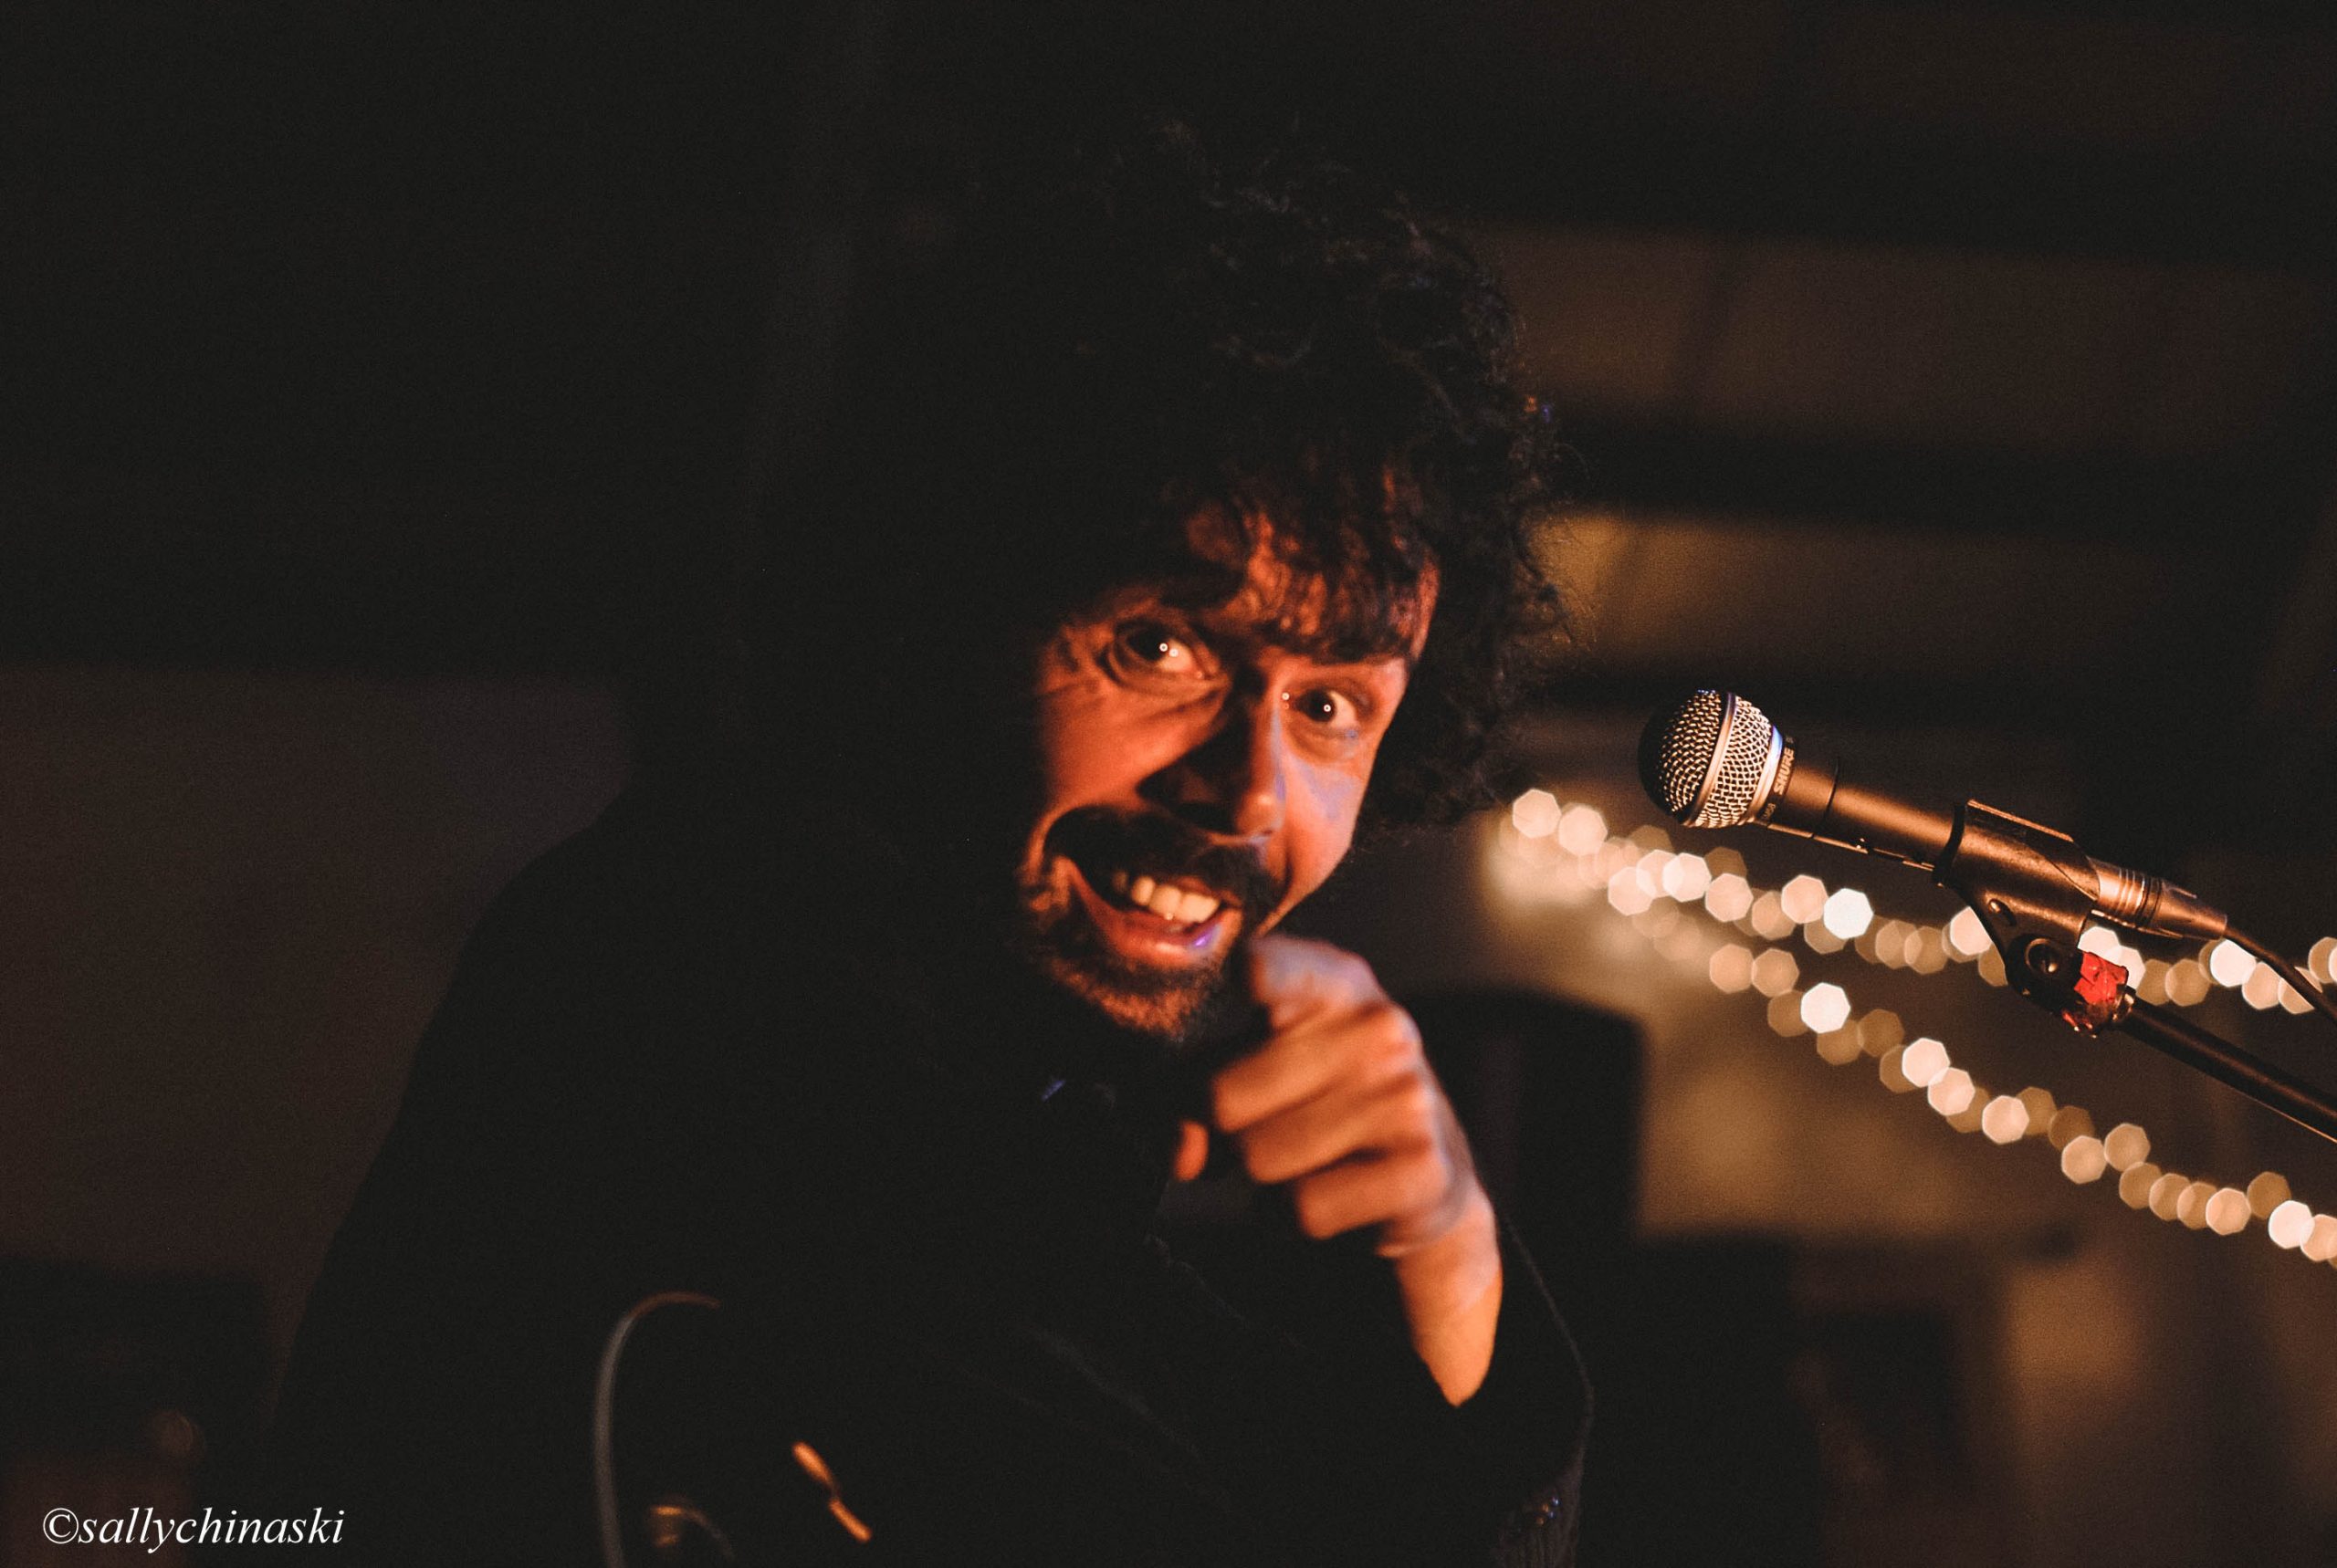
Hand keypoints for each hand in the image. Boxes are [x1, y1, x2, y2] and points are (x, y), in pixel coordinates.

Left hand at [1172, 934, 1502, 1402]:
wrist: (1426, 1176)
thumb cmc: (1314, 1105)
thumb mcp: (1252, 1073)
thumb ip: (1194, 1094)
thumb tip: (1179, 1151)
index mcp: (1334, 983)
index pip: (1284, 969)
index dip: (1259, 972)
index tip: (1247, 974)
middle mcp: (1379, 1027)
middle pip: (1223, 1097)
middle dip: (1223, 1130)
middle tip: (1263, 1127)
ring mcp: (1407, 1097)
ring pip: (1259, 1158)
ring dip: (1263, 1176)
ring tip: (1305, 1158)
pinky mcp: (1421, 1169)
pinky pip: (1302, 1209)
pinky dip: (1293, 1218)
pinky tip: (1330, 1194)